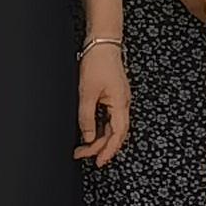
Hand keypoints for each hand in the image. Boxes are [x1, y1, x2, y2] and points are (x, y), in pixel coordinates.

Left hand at [77, 40, 128, 164]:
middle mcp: (123, 104)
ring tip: (82, 146)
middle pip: (115, 134)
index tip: (99, 162)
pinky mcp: (113, 97)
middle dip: (99, 147)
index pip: (117, 134)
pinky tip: (88, 131)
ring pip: (111, 127)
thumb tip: (87, 137)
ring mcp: (119, 100)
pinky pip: (108, 118)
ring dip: (98, 138)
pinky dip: (99, 128)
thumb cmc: (97, 63)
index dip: (108, 150)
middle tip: (82, 155)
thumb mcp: (87, 92)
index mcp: (121, 104)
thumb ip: (86, 117)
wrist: (102, 44)